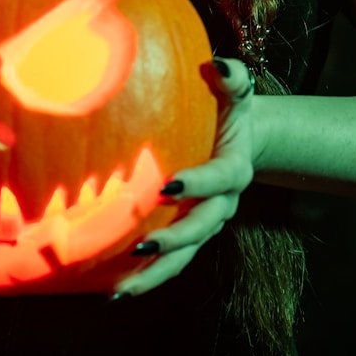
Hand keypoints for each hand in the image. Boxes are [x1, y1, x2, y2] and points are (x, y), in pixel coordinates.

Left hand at [112, 54, 256, 298]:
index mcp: (234, 168)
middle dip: (173, 240)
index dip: (198, 184)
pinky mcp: (189, 234)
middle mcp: (222, 203)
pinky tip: (115, 289)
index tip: (168, 185)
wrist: (240, 136)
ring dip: (154, 273)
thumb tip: (219, 65)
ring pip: (185, 256)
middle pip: (202, 228)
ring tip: (121, 290)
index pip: (221, 179)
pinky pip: (172, 261)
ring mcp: (205, 222)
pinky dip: (148, 276)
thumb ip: (233, 77)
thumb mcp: (235, 89)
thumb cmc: (229, 106)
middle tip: (140, 244)